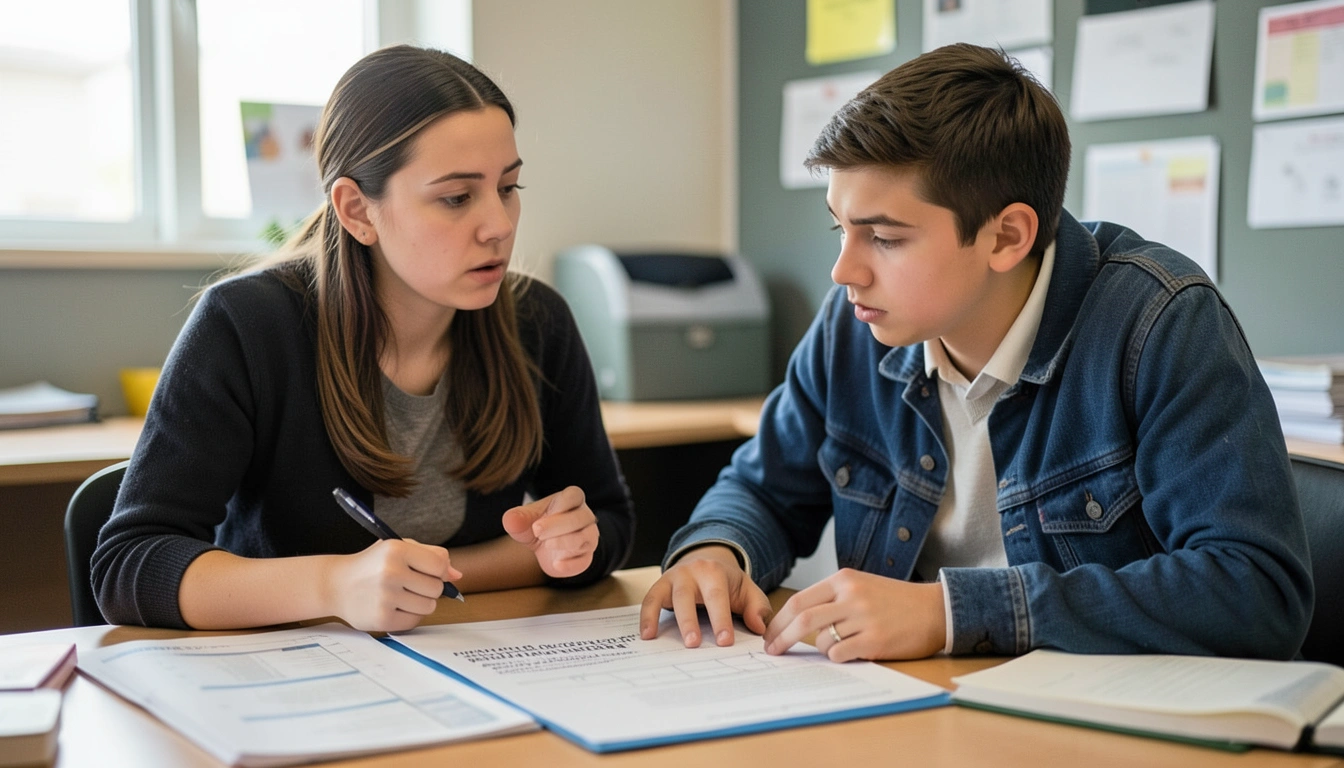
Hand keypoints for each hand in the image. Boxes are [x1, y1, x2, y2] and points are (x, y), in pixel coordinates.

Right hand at [328, 539, 461, 632]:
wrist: (336, 584)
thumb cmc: (372, 564)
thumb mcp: (398, 548)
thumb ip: (431, 556)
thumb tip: (457, 575)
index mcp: (396, 550)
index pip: (439, 565)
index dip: (439, 571)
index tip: (428, 572)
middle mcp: (390, 572)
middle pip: (436, 588)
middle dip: (429, 588)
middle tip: (410, 584)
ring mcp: (385, 597)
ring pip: (429, 606)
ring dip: (420, 603)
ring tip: (402, 595)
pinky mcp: (381, 619)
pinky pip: (414, 621)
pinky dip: (409, 616)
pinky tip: (394, 607)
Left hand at [502, 486, 598, 577]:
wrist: (545, 549)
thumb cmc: (538, 524)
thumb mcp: (525, 519)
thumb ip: (518, 517)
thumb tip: (510, 519)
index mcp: (571, 500)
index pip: (574, 495)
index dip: (560, 504)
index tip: (539, 518)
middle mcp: (584, 517)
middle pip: (581, 517)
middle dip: (559, 524)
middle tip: (537, 530)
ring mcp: (588, 537)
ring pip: (585, 538)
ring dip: (565, 541)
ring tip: (547, 545)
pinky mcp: (585, 558)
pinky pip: (584, 561)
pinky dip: (571, 564)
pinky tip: (556, 565)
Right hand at [639, 545, 772, 647]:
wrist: (707, 560)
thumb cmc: (727, 582)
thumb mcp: (747, 590)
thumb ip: (757, 607)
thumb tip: (759, 627)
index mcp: (715, 572)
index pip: (717, 597)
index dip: (721, 619)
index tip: (724, 642)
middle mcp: (691, 572)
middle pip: (688, 596)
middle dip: (690, 620)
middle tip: (693, 644)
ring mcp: (673, 578)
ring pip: (667, 597)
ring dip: (664, 618)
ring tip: (660, 640)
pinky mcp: (660, 586)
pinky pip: (650, 600)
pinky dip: (646, 616)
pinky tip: (647, 635)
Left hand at [763, 569, 945, 660]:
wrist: (935, 610)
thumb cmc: (896, 601)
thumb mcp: (862, 586)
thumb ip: (832, 598)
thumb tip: (795, 621)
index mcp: (844, 580)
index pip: (798, 601)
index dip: (778, 621)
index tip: (769, 635)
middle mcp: (851, 596)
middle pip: (802, 619)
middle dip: (781, 637)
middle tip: (772, 650)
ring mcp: (863, 618)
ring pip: (822, 640)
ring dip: (820, 649)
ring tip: (837, 647)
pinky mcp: (875, 640)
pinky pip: (840, 654)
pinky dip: (838, 657)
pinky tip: (853, 651)